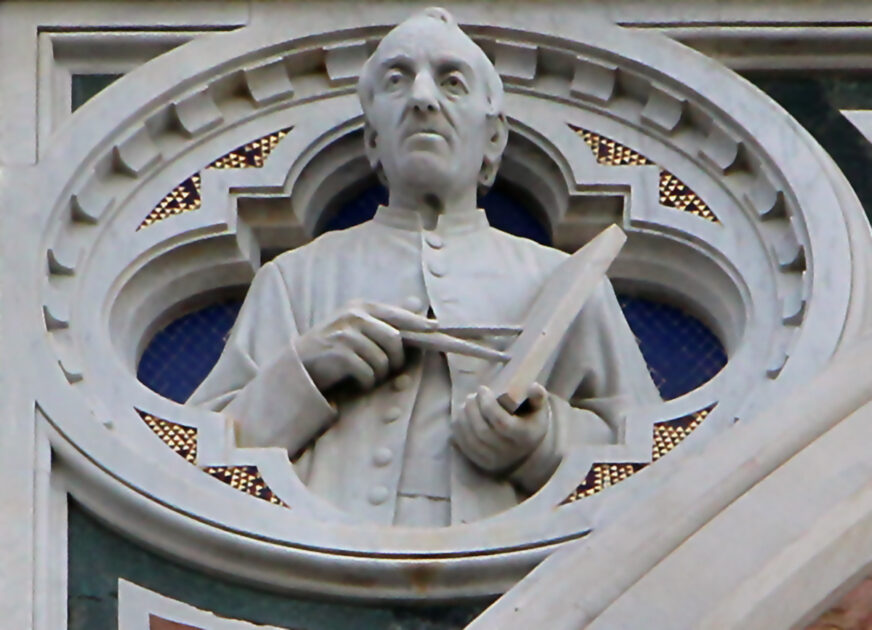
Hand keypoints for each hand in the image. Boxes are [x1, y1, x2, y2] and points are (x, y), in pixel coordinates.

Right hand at [294, 300, 434, 391]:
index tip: (435, 328)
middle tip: (389, 368)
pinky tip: (359, 381)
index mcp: (361, 307)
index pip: (397, 314)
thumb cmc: (333, 345)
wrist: (299, 363)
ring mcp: (345, 334)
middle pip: (394, 339)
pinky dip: (367, 381)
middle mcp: (354, 316)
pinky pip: (367, 372)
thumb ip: (384, 317)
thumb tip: (417, 303)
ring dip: (379, 373)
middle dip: (396, 359)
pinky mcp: (338, 353)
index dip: (418, 323)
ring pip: (382, 359)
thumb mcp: (356, 325)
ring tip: (368, 374)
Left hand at [451, 383, 549, 472]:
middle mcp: (508, 452)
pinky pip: (463, 445)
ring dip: (463, 417)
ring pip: (470, 438)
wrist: (526, 448)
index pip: (502, 423)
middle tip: (471, 396)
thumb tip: (533, 386)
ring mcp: (493, 459)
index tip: (482, 389)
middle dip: (472, 409)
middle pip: (482, 431)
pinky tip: (461, 415)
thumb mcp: (539, 409)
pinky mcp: (480, 462)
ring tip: (466, 403)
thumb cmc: (530, 421)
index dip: (488, 405)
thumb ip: (538, 396)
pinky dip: (458, 428)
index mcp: (524, 437)